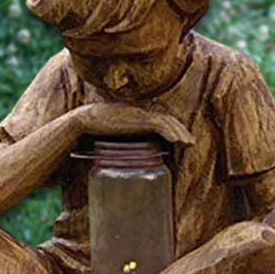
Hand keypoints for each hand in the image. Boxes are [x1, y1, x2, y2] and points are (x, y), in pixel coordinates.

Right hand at [68, 101, 191, 146]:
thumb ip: (123, 143)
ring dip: (179, 133)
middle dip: (181, 131)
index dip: (173, 130)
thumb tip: (126, 160)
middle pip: (168, 120)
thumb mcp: (114, 137)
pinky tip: (176, 141)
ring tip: (188, 144)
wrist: (84, 122)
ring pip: (167, 122)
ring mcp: (140, 114)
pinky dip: (170, 132)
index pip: (161, 121)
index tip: (180, 142)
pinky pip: (160, 125)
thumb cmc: (96, 131)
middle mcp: (141, 112)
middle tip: (190, 144)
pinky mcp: (138, 119)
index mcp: (137, 116)